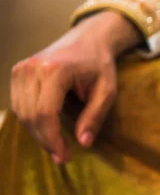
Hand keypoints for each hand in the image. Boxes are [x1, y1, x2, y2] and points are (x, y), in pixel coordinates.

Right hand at [10, 11, 141, 162]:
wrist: (88, 38)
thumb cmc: (100, 65)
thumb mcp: (107, 91)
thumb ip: (95, 116)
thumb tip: (83, 143)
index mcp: (55, 70)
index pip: (46, 113)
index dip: (53, 139)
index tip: (64, 156)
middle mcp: (32, 68)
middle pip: (31, 115)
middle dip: (45, 140)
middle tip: (61, 156)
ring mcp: (21, 68)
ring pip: (21, 112)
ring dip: (36, 133)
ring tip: (55, 145)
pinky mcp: (17, 71)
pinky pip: (18, 104)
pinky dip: (30, 121)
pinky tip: (46, 130)